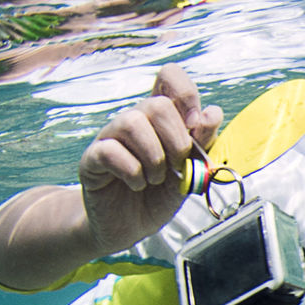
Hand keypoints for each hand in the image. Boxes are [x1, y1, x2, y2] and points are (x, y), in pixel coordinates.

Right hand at [77, 63, 222, 252]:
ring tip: (156, 179)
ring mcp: (110, 137)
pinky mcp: (92, 158)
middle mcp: (134, 120)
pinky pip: (110, 151)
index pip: (169, 77)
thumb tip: (212, 111)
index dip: (186, 95)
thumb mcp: (189, 172)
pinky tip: (137, 185)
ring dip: (153, 158)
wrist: (129, 227)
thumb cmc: (158, 196)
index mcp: (160, 119)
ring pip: (131, 122)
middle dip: (176, 141)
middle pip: (157, 104)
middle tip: (177, 166)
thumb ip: (202, 143)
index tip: (195, 128)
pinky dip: (132, 173)